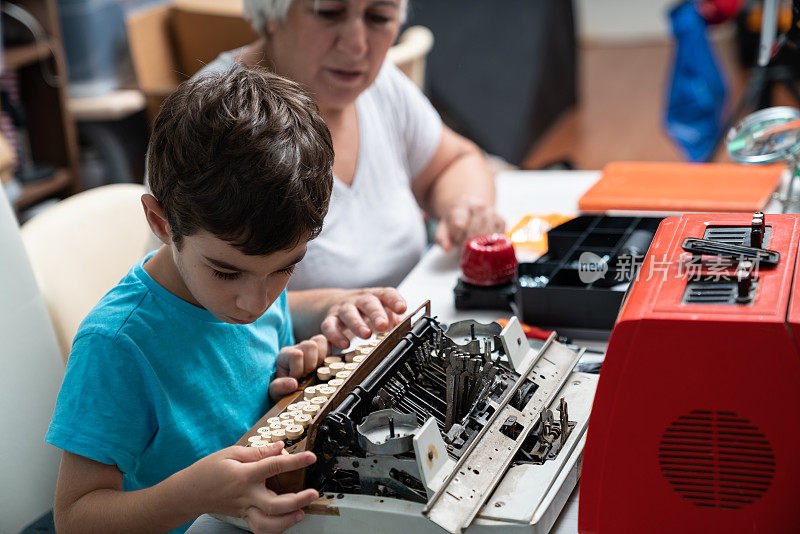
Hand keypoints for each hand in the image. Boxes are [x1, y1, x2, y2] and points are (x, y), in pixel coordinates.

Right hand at [185, 443, 317, 533]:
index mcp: (244, 475)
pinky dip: (275, 527)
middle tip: (312, 493)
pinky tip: (287, 518)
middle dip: (297, 500)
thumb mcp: (231, 452)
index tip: (310, 457)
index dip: (295, 461)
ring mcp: (245, 509)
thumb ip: (258, 452)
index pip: (274, 466)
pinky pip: (261, 527)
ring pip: (267, 524)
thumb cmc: (208, 470)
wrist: (189, 492)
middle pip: (274, 504)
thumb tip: (280, 447)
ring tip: (302, 512)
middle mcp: (246, 495)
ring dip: (287, 521)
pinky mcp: (244, 517)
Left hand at [270, 335, 328, 400]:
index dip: (298, 370)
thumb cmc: (282, 389)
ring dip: (321, 358)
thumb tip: (294, 383)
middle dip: (311, 364)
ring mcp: (309, 347)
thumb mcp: (275, 391)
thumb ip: (279, 387)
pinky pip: (328, 343)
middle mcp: (297, 348)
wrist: (287, 388)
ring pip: (320, 341)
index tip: (296, 380)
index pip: (296, 355)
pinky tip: (322, 366)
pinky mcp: (320, 348)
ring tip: (315, 370)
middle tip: (306, 375)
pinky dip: (328, 354)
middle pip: (310, 345)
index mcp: (284, 355)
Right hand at [321, 288, 406, 348]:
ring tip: (366, 335)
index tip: (402, 308)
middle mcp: (359, 300)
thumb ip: (397, 319)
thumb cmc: (367, 310)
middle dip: (376, 313)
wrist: (337, 303)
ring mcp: (343, 309)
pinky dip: (334, 336)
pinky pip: (329, 326)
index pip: (386, 294)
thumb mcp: (383, 311)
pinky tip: (342, 345)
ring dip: (357, 324)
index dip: (394, 300)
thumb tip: (411, 327)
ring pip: (348, 313)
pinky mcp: (330, 320)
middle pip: (367, 302)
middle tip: (383, 325)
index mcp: (376, 297)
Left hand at [435, 199, 504, 252]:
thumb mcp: (444, 228)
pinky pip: (499, 235)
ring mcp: (491, 212)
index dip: (457, 238)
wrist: (470, 208)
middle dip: (469, 244)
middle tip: (465, 249)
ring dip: (481, 245)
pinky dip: (492, 243)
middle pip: (474, 230)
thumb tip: (447, 249)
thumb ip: (442, 238)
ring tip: (475, 247)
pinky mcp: (501, 220)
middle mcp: (478, 206)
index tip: (457, 243)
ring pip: (488, 233)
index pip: (459, 225)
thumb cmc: (456, 220)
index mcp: (460, 206)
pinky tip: (486, 244)